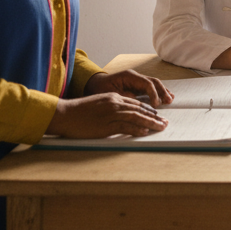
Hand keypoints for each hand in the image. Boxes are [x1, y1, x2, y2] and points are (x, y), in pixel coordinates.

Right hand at [46, 92, 167, 138]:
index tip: (157, 115)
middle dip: (154, 116)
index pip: (136, 103)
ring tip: (161, 127)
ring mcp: (111, 114)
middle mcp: (115, 103)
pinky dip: (137, 129)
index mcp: (113, 97)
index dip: (148, 110)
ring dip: (151, 123)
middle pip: (140, 110)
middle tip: (165, 122)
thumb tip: (123, 117)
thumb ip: (112, 108)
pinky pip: (125, 127)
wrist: (65, 114)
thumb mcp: (98, 104)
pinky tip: (145, 132)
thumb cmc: (79, 112)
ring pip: (136, 118)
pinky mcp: (106, 125)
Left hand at [84, 69, 174, 107]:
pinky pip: (151, 87)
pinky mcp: (137, 85)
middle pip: (153, 82)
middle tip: (168, 101)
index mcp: (129, 76)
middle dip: (162, 91)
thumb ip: (125, 97)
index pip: (146, 83)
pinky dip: (158, 92)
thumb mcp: (111, 95)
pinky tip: (164, 97)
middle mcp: (135, 76)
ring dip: (162, 91)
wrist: (94, 85)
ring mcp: (137, 80)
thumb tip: (138, 102)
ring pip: (154, 84)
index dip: (153, 94)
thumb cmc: (100, 89)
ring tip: (170, 99)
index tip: (156, 105)